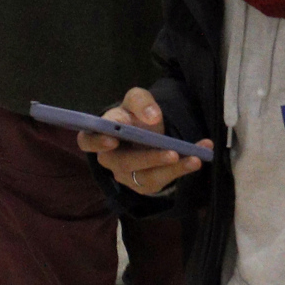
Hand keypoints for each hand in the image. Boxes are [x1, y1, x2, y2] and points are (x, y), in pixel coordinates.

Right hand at [78, 87, 208, 195]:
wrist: (150, 132)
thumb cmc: (136, 115)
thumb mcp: (138, 99)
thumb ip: (141, 101)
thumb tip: (151, 117)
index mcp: (102, 134)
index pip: (88, 141)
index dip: (97, 142)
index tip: (112, 140)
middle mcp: (110, 158)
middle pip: (122, 163)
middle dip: (148, 158)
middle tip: (172, 153)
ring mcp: (126, 175)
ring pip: (145, 176)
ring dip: (171, 168)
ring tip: (193, 158)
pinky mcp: (144, 185)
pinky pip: (161, 181)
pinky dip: (182, 170)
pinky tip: (197, 160)